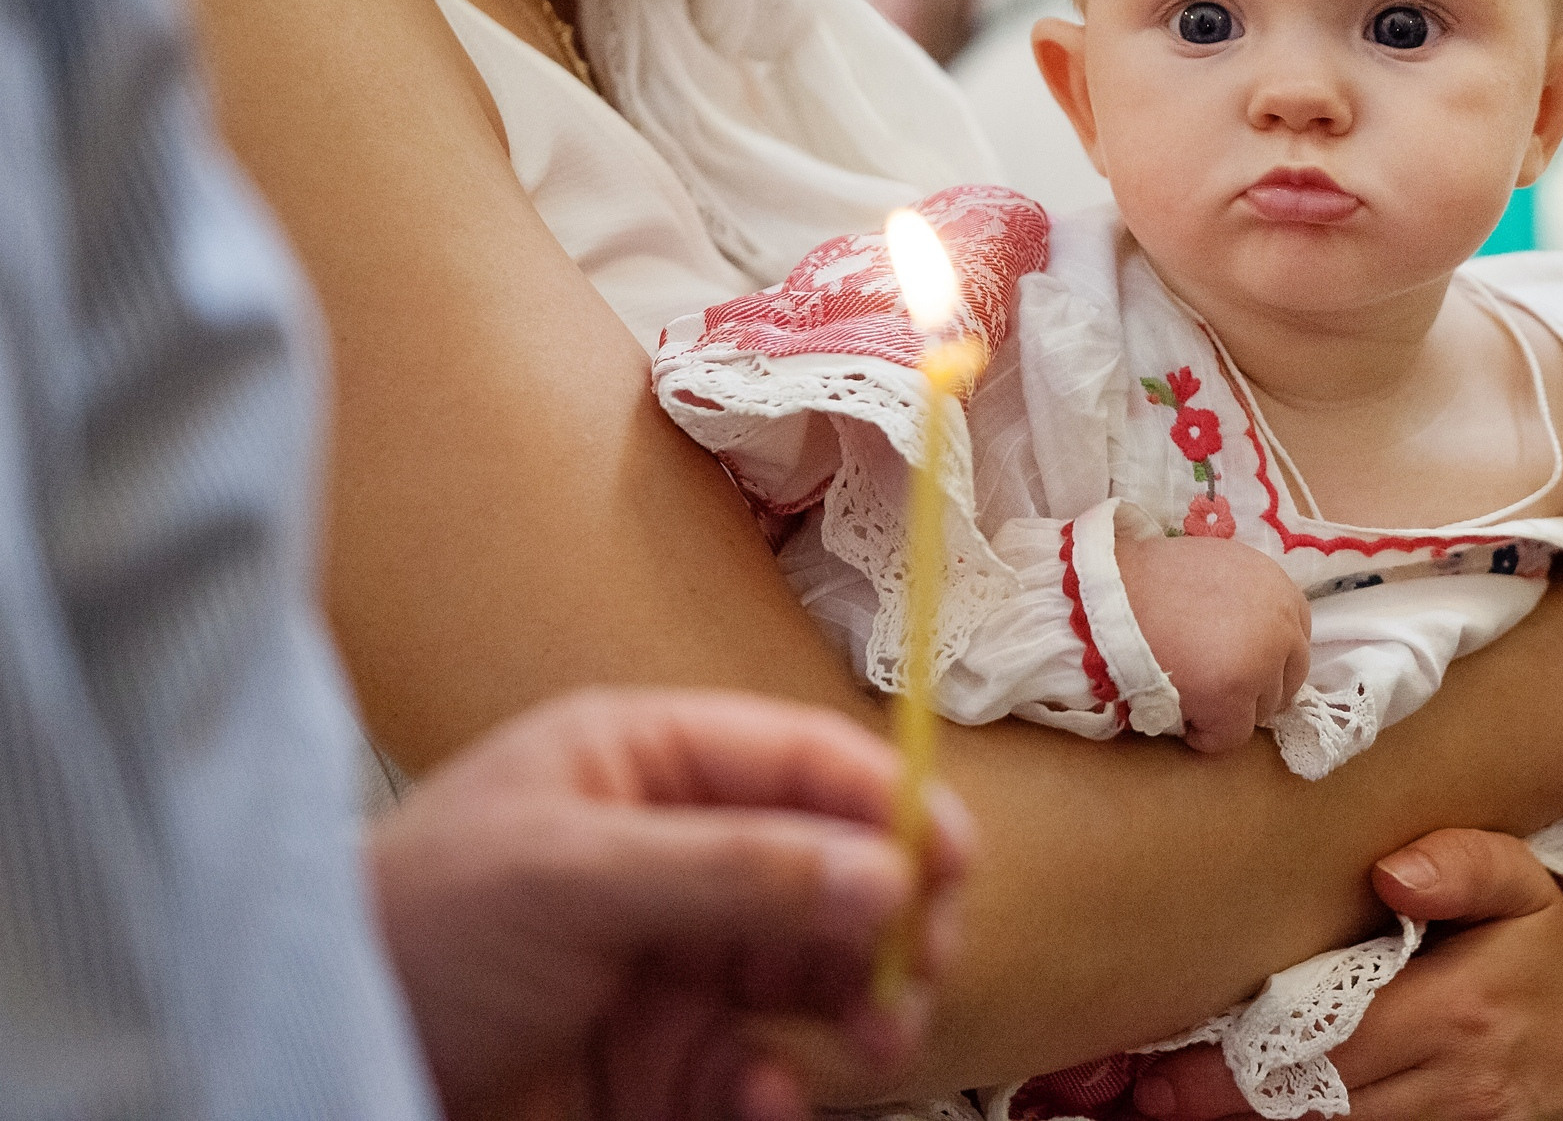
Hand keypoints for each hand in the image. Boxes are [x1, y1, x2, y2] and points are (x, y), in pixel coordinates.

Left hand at [369, 687, 971, 1120]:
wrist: (320, 1066)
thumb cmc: (409, 932)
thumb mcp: (570, 878)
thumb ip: (734, 870)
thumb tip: (886, 872)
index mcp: (649, 764)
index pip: (804, 763)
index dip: (890, 802)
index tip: (954, 860)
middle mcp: (678, 853)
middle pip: (837, 869)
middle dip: (893, 915)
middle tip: (924, 962)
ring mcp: (678, 961)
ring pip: (821, 973)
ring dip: (864, 1005)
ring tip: (877, 1041)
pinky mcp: (667, 1061)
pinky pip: (769, 1066)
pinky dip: (786, 1084)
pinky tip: (764, 1093)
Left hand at [1117, 830, 1562, 1119]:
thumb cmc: (1549, 954)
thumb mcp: (1526, 889)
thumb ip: (1467, 863)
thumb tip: (1393, 867)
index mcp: (1458, 1008)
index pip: (1327, 1043)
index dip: (1239, 1065)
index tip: (1165, 1071)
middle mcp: (1453, 1083)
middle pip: (1316, 1104)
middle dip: (1225, 1106)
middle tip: (1148, 1097)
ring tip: (1178, 1111)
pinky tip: (1260, 1117)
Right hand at [1121, 531, 1313, 754]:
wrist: (1108, 597)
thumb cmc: (1150, 583)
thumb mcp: (1216, 570)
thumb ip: (1245, 601)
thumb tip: (1252, 637)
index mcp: (1278, 587)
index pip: (1296, 639)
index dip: (1264, 656)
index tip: (1234, 662)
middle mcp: (1281, 623)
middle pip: (1288, 679)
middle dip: (1253, 689)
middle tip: (1210, 685)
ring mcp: (1262, 662)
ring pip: (1261, 711)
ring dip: (1228, 710)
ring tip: (1188, 692)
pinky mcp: (1234, 697)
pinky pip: (1230, 738)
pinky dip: (1205, 735)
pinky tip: (1180, 715)